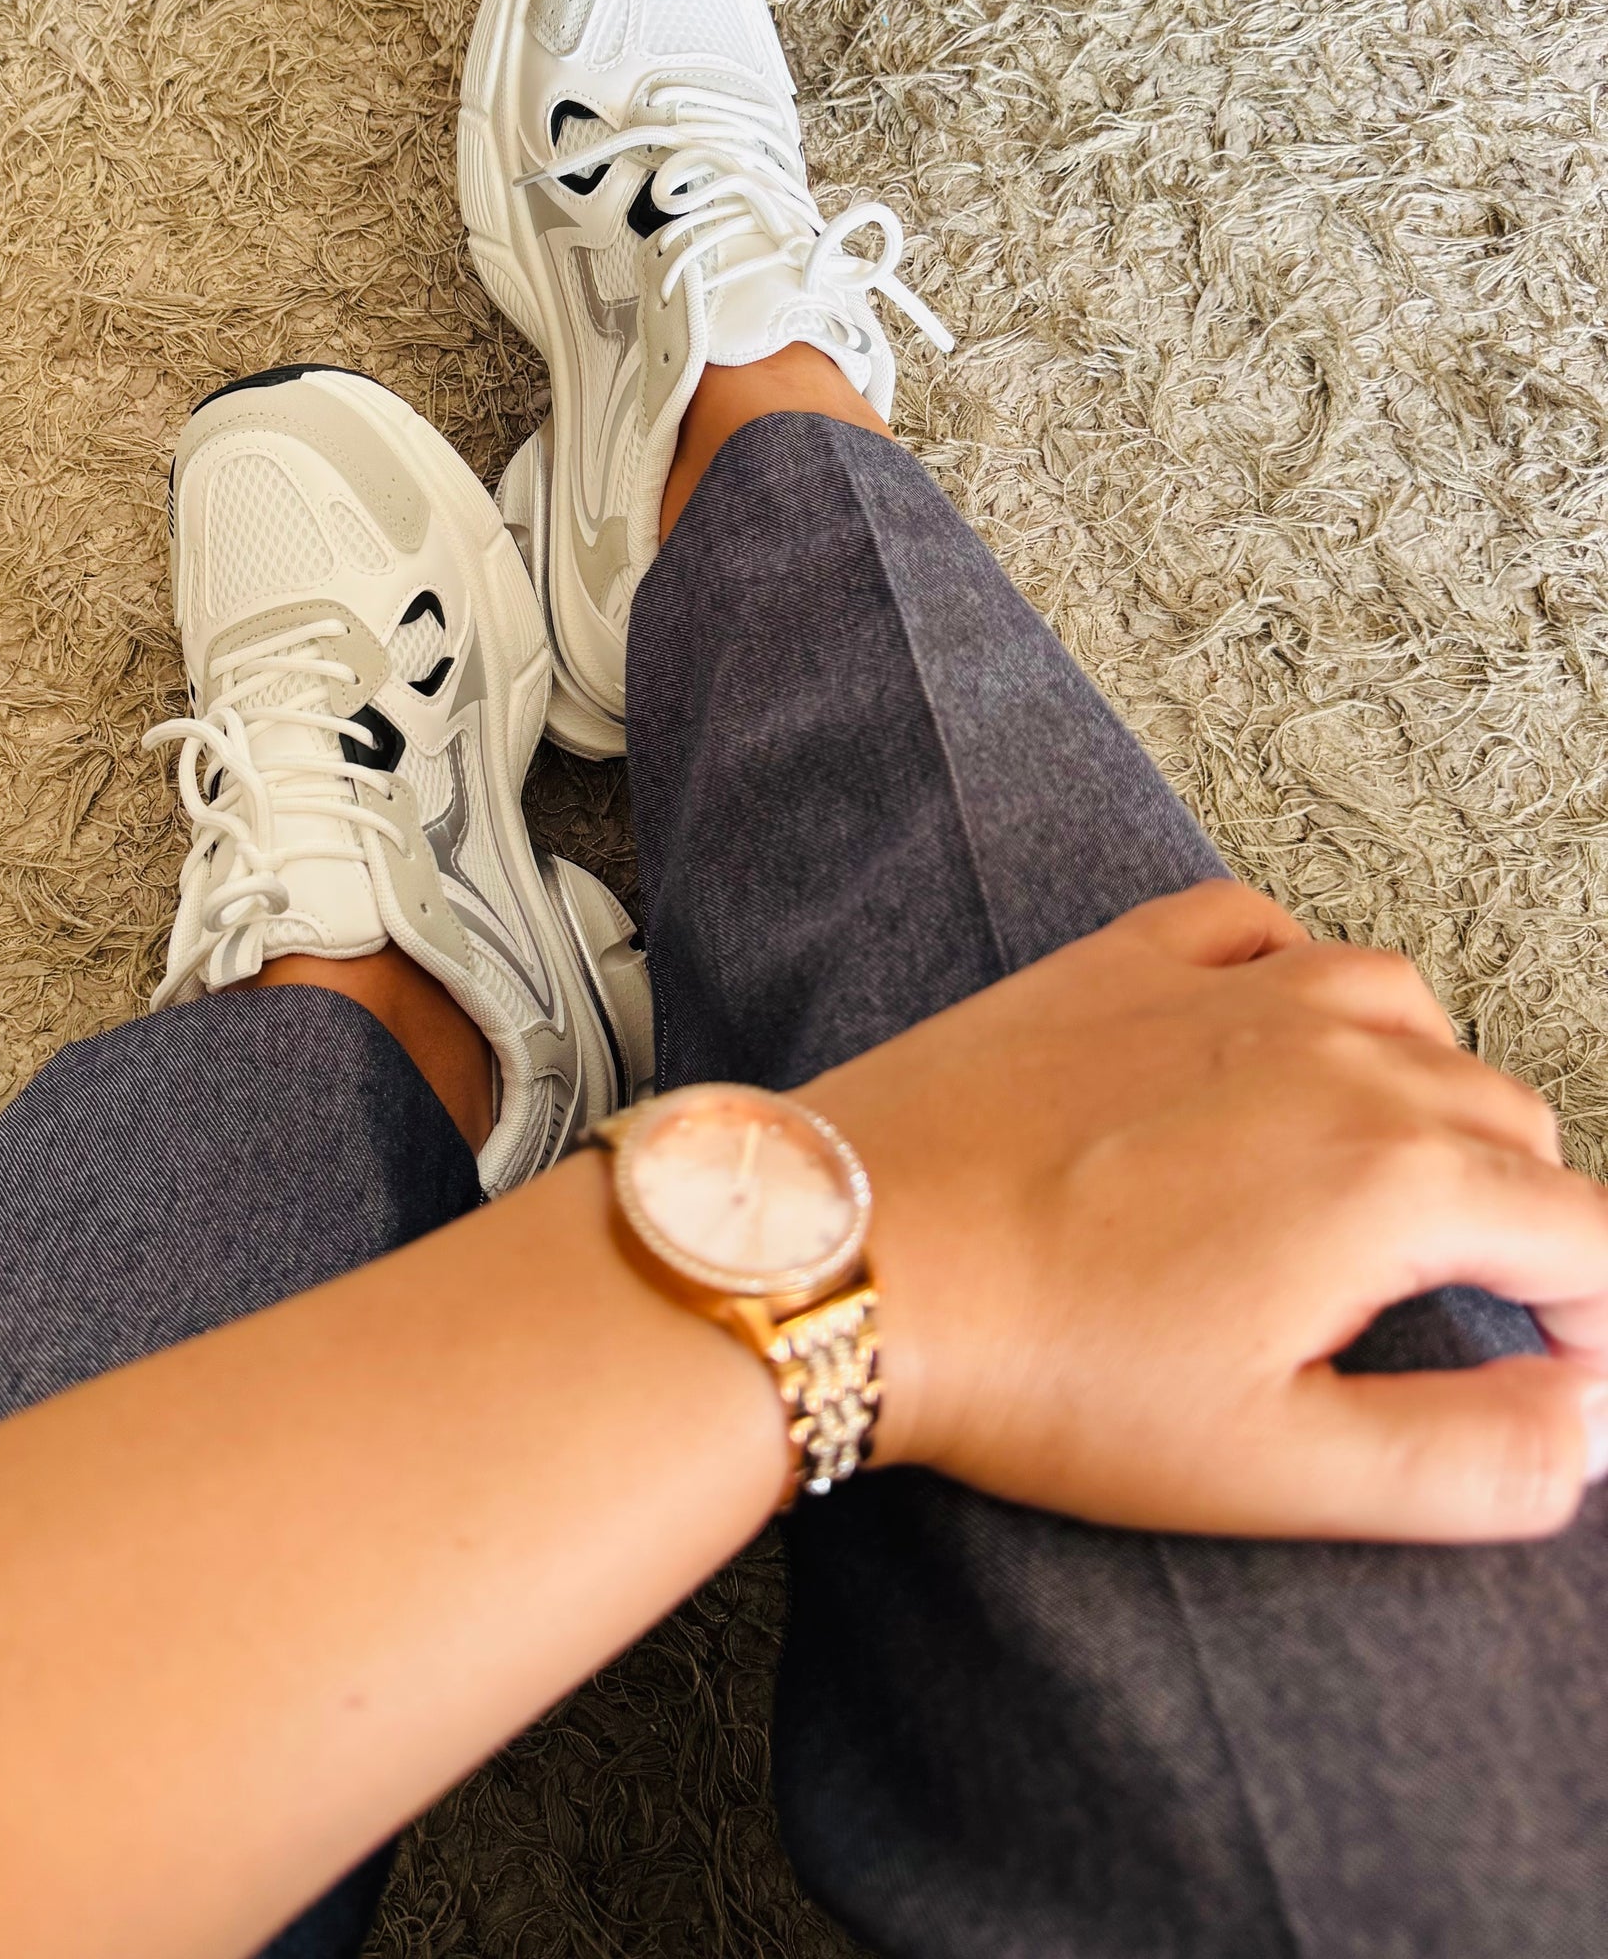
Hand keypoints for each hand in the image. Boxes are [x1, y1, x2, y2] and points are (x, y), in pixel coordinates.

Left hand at [809, 882, 1607, 1541]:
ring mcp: (1225, 986)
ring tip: (1386, 1182)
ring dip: (1429, 1093)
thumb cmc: (1045, 1365)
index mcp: (1391, 1175)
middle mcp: (1332, 1050)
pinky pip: (1266, 926)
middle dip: (1520, 1218)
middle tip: (1475, 1307)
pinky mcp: (1124, 958)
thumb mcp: (1283, 1463)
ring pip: (1406, 1009)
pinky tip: (1279, 1041)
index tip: (1570, 1374)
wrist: (857, 1255)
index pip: (1583, 1234)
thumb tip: (1588, 1424)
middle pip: (1506, 1120)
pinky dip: (1306, 980)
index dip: (1599, 1320)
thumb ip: (1474, 1459)